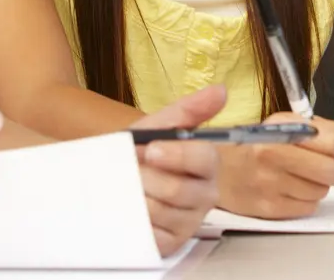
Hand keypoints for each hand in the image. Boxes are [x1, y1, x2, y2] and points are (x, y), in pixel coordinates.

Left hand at [130, 87, 223, 255]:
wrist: (112, 175)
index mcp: (207, 164)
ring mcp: (190, 222)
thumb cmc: (141, 151)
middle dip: (147, 178)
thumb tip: (221, 90)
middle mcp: (206, 194)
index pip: (205, 158)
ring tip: (130, 188)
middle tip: (133, 171)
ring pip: (162, 211)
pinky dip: (137, 221)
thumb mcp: (159, 126)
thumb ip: (189, 110)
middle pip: (180, 189)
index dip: (178, 154)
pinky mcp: (172, 243)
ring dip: (137, 197)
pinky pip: (154, 235)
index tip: (151, 150)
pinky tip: (133, 211)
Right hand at [216, 114, 333, 219]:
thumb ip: (331, 130)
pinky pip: (307, 208)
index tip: (326, 147)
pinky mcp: (268, 210)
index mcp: (279, 131)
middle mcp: (272, 159)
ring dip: (318, 185)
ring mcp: (269, 187)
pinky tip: (290, 189)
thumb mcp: (290, 123)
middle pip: (331, 173)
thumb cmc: (258, 143)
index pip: (331, 144)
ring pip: (321, 193)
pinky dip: (305, 200)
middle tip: (321, 166)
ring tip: (299, 176)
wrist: (218, 168)